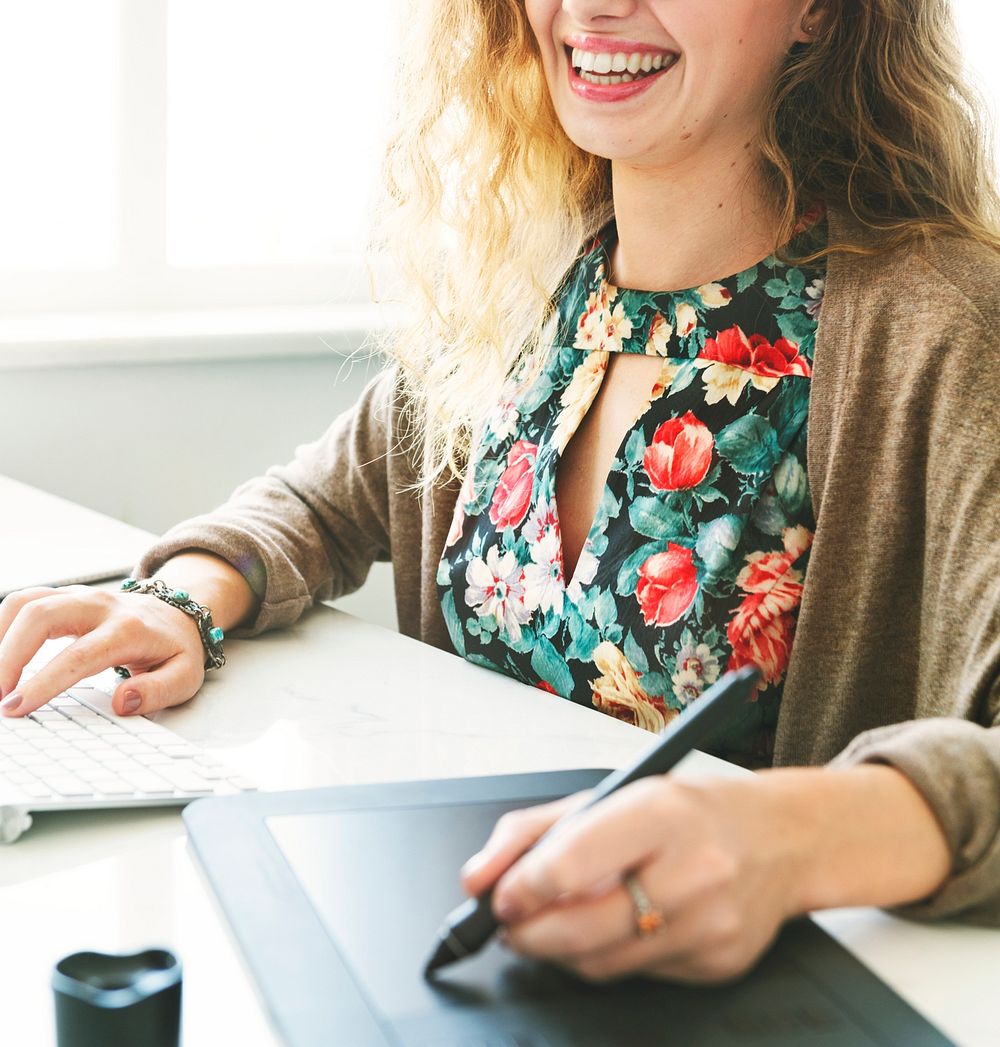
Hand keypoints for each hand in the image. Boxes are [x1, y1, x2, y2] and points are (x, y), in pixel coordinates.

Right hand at [0, 584, 205, 717]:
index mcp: (129, 629)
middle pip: (41, 615)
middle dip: (7, 655)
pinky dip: (3, 626)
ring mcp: (79, 597)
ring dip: (0, 637)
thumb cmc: (175, 648)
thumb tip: (122, 702)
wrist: (177, 613)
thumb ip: (158, 691)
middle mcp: (100, 606)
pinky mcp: (64, 596)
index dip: (44, 682)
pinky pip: (24, 602)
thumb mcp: (185, 676)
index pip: (79, 655)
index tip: (17, 706)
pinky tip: (0, 655)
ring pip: (26, 602)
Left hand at [461, 774, 810, 983]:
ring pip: (603, 963)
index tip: (500, 895)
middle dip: (528, 934)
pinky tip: (615, 928)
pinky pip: (639, 976)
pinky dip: (609, 957)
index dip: (522, 887)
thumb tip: (477, 877)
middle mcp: (693, 869)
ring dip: (562, 950)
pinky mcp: (719, 964)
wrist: (781, 838)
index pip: (573, 862)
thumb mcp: (613, 794)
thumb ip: (536, 831)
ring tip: (553, 923)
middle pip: (583, 928)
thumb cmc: (691, 810)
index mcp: (660, 812)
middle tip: (509, 924)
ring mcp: (711, 924)